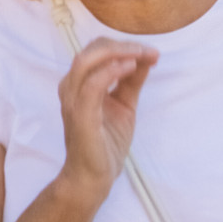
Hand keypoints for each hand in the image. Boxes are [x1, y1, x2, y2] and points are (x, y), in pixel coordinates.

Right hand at [52, 38, 155, 204]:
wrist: (93, 176)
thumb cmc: (106, 143)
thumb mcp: (124, 105)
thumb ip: (131, 82)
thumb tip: (145, 59)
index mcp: (79, 83)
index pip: (96, 51)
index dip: (123, 45)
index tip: (151, 51)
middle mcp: (71, 86)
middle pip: (91, 50)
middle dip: (123, 45)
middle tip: (149, 52)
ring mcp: (73, 99)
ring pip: (87, 61)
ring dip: (118, 53)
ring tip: (142, 55)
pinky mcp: (80, 114)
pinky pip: (91, 84)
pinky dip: (110, 71)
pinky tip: (130, 67)